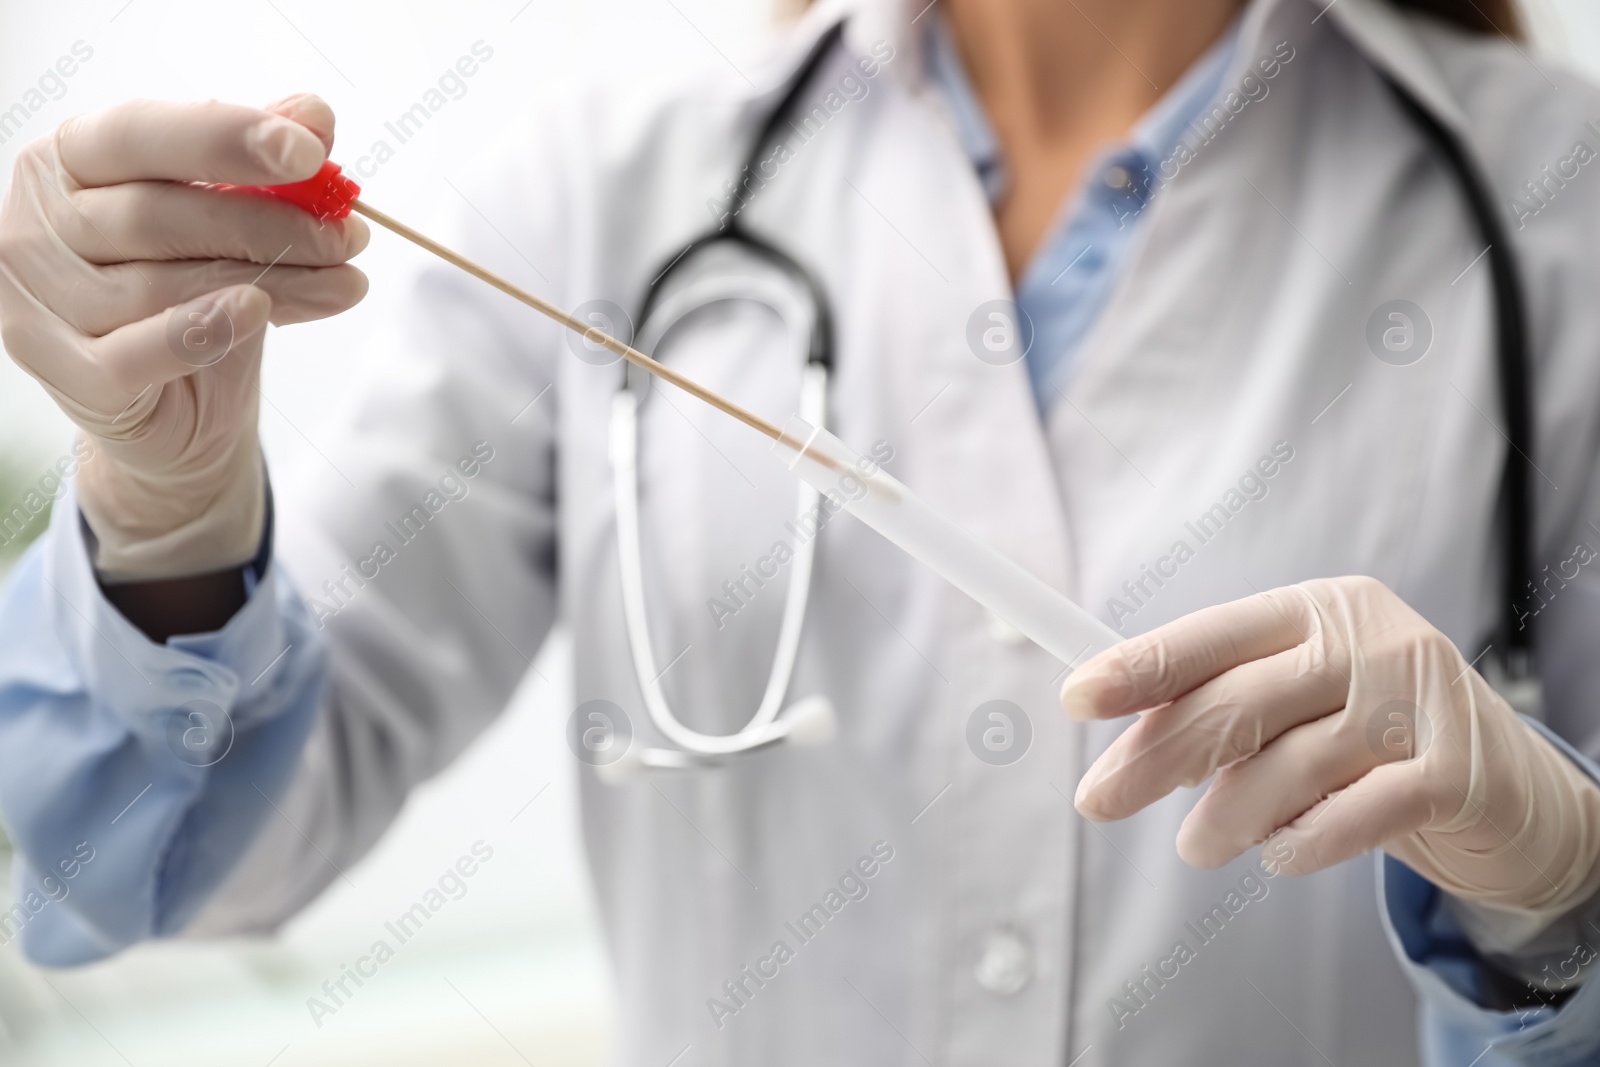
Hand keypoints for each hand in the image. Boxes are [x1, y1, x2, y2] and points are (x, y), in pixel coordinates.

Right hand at [0, 95, 368, 580]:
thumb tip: (313, 115)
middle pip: (157, 214)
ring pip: (162, 283)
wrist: (180, 409)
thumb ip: (260, 165)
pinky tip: (260, 314)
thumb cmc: (197, 298)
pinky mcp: (67, 372)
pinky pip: (139, 352)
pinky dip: (205, 330)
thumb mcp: (231, 221)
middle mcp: (35, 223)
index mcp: (67, 161)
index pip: (137, 134)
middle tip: (349, 235)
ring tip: (343, 280)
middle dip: (271, 223)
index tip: (310, 150)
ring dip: (272, 280)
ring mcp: (37, 301)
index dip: (224, 136)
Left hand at [1064, 576, 1599, 922]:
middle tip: (1098, 801)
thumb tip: (1126, 736)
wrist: (1510, 792)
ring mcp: (1419, 701)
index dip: (1140, 667)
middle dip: (1156, 757)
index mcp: (1316, 611)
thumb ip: (1226, 707)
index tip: (1075, 697)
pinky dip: (1304, 842)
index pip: (1211, 635)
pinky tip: (1280, 855)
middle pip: (1238, 702)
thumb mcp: (1300, 703)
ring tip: (1197, 848)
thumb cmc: (1372, 741)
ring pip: (1288, 764)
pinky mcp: (1457, 771)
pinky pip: (1356, 815)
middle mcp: (1370, 641)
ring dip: (1226, 816)